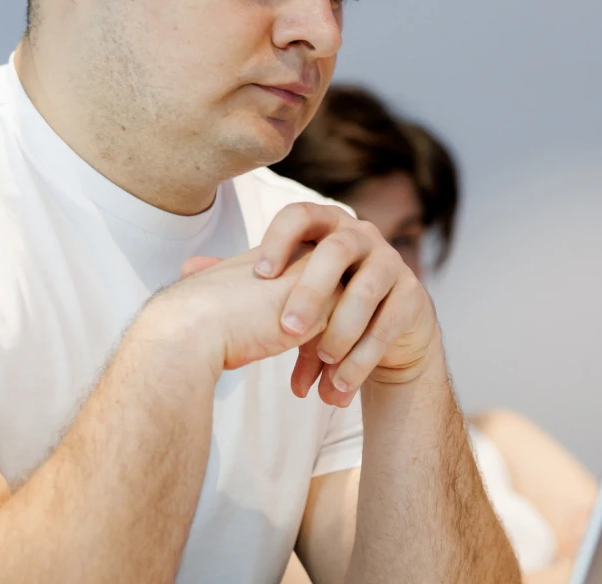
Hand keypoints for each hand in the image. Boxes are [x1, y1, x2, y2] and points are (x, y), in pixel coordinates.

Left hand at [175, 202, 439, 407]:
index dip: (280, 239)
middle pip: (338, 249)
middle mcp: (364, 236)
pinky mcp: (414, 298)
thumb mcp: (285, 294)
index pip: (301, 214)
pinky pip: (389, 325)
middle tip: (288, 331)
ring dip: (342, 330)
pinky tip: (339, 387)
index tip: (258, 276)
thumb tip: (187, 268)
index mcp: (327, 225)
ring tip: (322, 366)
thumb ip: (247, 279)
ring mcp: (393, 264)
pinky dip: (363, 357)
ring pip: (368, 289)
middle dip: (311, 290)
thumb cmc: (324, 311)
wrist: (383, 340)